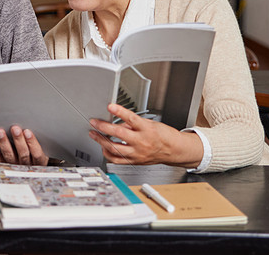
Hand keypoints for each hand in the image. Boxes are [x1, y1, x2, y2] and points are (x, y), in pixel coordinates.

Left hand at [0, 125, 48, 165]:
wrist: (28, 168)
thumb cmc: (34, 154)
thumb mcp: (39, 149)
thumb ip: (34, 141)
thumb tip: (26, 127)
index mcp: (38, 162)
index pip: (37, 154)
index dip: (32, 143)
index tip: (27, 131)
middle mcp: (26, 165)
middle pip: (23, 154)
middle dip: (18, 140)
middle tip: (14, 128)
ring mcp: (14, 166)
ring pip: (9, 156)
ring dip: (4, 143)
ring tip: (0, 132)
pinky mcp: (4, 166)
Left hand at [88, 104, 203, 167]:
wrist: (174, 150)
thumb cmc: (164, 136)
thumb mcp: (150, 123)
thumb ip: (133, 123)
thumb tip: (118, 121)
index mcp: (147, 129)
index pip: (131, 118)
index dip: (119, 112)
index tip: (110, 106)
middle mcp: (142, 142)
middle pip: (119, 134)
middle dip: (103, 127)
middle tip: (94, 122)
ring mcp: (138, 153)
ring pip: (115, 148)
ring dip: (101, 141)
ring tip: (94, 134)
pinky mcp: (135, 161)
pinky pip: (118, 160)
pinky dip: (108, 153)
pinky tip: (103, 147)